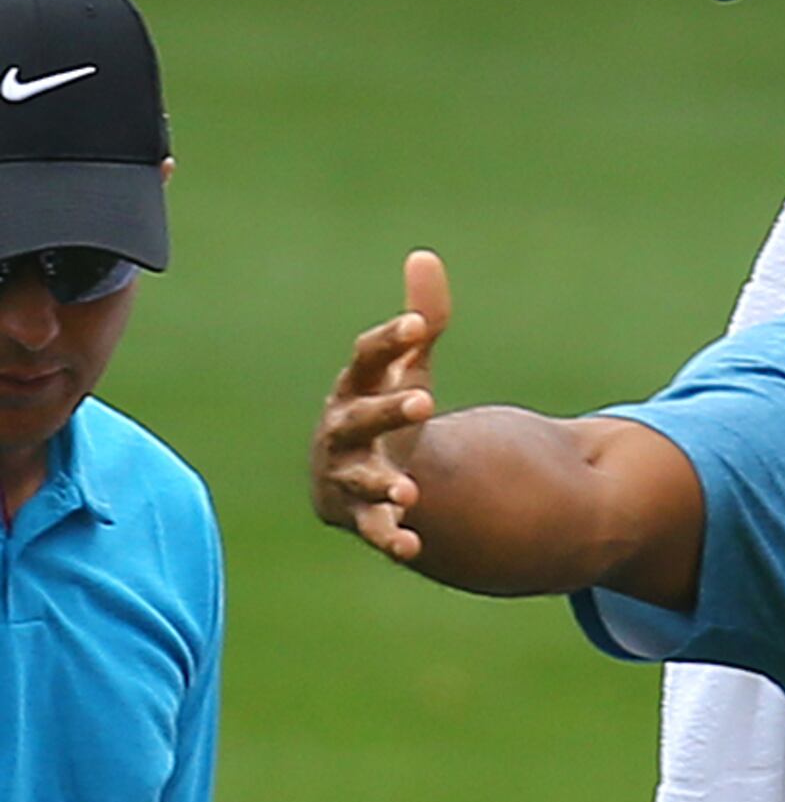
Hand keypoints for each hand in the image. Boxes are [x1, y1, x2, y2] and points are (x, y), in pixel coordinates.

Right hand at [310, 250, 449, 559]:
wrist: (360, 476)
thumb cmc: (385, 409)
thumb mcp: (405, 368)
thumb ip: (421, 322)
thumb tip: (425, 256)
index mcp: (355, 388)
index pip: (368, 359)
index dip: (390, 340)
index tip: (418, 326)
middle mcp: (342, 431)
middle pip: (361, 419)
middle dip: (388, 410)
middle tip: (424, 400)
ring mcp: (346, 474)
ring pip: (361, 480)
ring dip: (382, 485)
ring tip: (410, 494)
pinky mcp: (358, 516)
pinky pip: (372, 530)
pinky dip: (390, 538)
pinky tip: (413, 545)